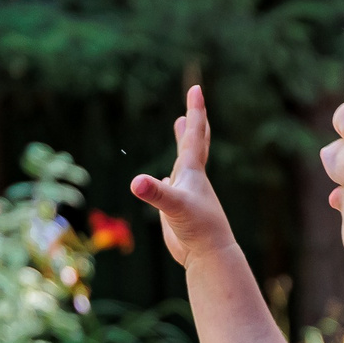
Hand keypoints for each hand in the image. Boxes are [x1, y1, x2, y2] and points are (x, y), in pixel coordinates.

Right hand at [131, 86, 235, 266]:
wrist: (208, 255)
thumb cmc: (198, 229)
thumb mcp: (174, 207)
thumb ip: (155, 193)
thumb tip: (135, 183)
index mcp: (193, 172)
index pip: (194, 135)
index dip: (195, 110)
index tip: (197, 87)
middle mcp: (191, 179)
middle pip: (193, 143)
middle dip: (192, 122)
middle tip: (194, 102)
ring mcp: (185, 193)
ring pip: (183, 163)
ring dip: (182, 145)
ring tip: (180, 128)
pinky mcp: (178, 209)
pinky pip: (172, 186)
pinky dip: (169, 177)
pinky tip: (167, 176)